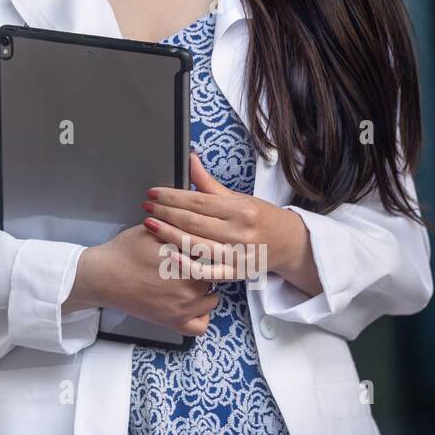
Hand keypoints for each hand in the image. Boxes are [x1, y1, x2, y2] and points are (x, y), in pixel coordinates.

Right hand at [66, 224, 219, 336]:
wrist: (103, 276)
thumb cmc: (125, 252)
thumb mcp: (152, 230)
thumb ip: (178, 227)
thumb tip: (198, 220)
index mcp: (187, 261)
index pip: (213, 255)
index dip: (209, 248)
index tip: (201, 246)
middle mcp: (189, 287)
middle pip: (215, 276)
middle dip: (207, 266)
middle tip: (193, 260)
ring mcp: (182, 308)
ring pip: (212, 298)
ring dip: (206, 288)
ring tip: (191, 278)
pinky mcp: (173, 322)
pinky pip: (200, 325)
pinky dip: (201, 315)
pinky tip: (192, 303)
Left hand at [139, 150, 298, 281]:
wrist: (288, 244)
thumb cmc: (260, 218)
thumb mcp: (238, 198)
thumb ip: (209, 184)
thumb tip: (190, 159)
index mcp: (241, 210)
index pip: (199, 202)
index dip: (172, 197)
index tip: (153, 193)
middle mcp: (240, 233)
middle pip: (194, 223)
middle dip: (166, 213)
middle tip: (146, 206)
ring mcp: (237, 256)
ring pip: (196, 245)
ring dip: (168, 235)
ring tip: (150, 224)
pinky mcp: (234, 274)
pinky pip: (206, 272)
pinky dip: (186, 263)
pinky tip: (169, 253)